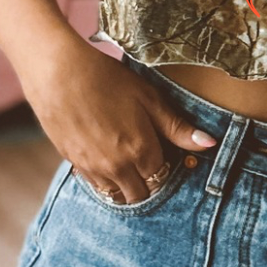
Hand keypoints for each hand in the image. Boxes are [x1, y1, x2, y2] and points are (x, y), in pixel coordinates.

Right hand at [21, 35, 215, 204]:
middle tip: (149, 163)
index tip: (166, 156)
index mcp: (141, 152)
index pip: (163, 180)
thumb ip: (178, 127)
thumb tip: (210, 144)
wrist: (56, 71)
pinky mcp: (73, 163)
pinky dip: (105, 179)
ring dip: (126, 185)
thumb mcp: (148, 99)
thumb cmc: (106, 79)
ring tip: (128, 161)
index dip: (167, 170)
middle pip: (141, 195)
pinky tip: (106, 157)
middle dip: (149, 184)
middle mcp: (117, 168)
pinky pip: (95, 185)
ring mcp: (93, 168)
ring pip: (117, 194)